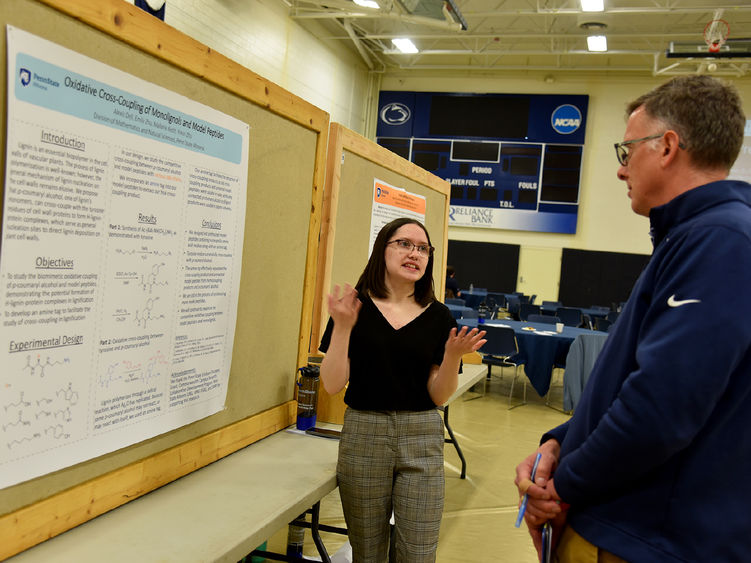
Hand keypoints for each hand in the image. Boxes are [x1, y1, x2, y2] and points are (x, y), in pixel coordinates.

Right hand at [327, 284, 361, 330]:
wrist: (342, 328)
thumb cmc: (336, 319)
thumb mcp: (330, 311)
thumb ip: (329, 302)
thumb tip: (328, 294)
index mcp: (336, 308)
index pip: (335, 297)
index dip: (336, 291)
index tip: (337, 284)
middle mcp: (342, 309)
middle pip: (345, 298)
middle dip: (346, 290)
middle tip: (347, 283)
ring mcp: (348, 312)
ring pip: (351, 301)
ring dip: (353, 295)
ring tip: (354, 289)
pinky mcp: (354, 314)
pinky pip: (356, 308)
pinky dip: (357, 303)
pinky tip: (358, 299)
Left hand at [444, 326, 486, 357]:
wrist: (452, 355)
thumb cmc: (463, 351)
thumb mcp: (471, 349)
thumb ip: (478, 344)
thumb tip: (485, 340)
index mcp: (469, 345)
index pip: (475, 340)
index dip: (480, 336)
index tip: (484, 331)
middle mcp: (463, 343)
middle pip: (468, 338)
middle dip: (472, 333)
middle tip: (476, 329)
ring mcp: (457, 342)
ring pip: (460, 336)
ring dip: (463, 332)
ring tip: (465, 327)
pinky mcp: (451, 341)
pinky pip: (452, 336)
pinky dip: (453, 332)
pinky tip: (454, 328)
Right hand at [514, 440, 564, 555]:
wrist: (554, 457)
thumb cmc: (549, 455)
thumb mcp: (548, 456)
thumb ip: (543, 467)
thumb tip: (541, 482)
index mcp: (522, 471)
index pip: (523, 484)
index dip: (534, 491)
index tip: (547, 493)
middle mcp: (522, 485)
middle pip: (527, 501)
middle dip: (542, 505)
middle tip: (556, 506)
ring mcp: (527, 496)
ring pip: (529, 511)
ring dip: (542, 514)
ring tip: (556, 511)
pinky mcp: (534, 504)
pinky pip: (532, 518)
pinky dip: (539, 524)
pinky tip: (547, 530)